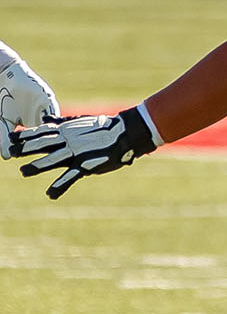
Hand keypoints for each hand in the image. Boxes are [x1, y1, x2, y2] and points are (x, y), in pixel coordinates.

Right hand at [0, 48, 60, 158]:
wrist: (5, 76)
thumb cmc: (3, 99)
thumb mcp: (3, 121)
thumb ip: (4, 137)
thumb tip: (6, 157)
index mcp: (33, 125)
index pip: (43, 142)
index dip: (48, 152)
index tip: (53, 165)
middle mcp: (42, 117)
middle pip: (55, 135)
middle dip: (61, 147)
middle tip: (68, 158)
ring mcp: (46, 108)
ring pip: (58, 124)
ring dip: (64, 135)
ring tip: (70, 146)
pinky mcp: (47, 99)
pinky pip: (53, 110)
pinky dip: (58, 120)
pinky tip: (65, 129)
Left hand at [11, 108, 156, 198]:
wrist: (127, 132)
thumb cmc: (105, 127)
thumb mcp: (80, 122)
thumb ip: (61, 123)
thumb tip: (44, 119)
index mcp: (67, 132)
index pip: (41, 133)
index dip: (25, 136)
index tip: (11, 138)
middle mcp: (69, 141)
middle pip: (43, 145)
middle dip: (25, 149)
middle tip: (10, 152)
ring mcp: (77, 153)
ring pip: (53, 160)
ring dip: (37, 166)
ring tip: (23, 171)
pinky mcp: (87, 165)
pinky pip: (70, 177)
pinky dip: (59, 186)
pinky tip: (50, 194)